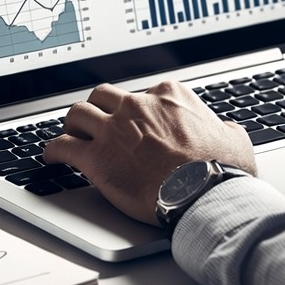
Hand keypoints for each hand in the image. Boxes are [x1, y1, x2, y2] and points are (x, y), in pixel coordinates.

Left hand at [42, 81, 256, 225]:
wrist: (204, 192)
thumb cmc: (221, 167)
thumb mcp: (233, 137)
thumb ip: (223, 128)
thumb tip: (227, 130)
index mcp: (169, 95)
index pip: (144, 92)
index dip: (138, 109)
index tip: (136, 121)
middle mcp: (137, 105)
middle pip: (104, 95)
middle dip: (99, 107)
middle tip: (97, 121)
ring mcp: (114, 129)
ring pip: (78, 112)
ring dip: (73, 123)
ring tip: (71, 134)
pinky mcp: (96, 157)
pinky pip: (63, 146)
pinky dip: (53, 150)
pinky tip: (51, 156)